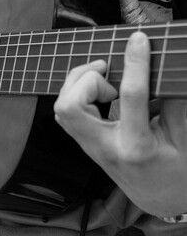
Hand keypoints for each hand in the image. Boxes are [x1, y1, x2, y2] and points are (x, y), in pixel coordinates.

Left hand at [54, 32, 186, 216]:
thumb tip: (160, 68)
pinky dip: (76, 94)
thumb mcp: (184, 136)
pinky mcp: (83, 142)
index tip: (138, 41)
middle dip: (87, 78)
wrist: (156, 196)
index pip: (130, 97)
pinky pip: (65, 114)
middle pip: (71, 106)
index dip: (134, 63)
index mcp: (135, 147)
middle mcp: (104, 147)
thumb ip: (174, 101)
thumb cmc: (174, 171)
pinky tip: (98, 93)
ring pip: (62, 109)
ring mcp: (89, 146)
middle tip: (109, 71)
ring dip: (78, 84)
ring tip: (104, 81)